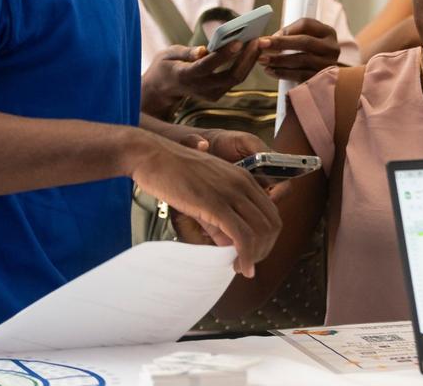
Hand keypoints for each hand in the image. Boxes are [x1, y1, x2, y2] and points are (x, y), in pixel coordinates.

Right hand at [130, 134, 281, 276]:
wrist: (152, 155)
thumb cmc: (172, 172)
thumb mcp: (204, 193)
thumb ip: (218, 218)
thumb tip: (229, 245)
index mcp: (243, 178)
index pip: (270, 212)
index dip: (267, 237)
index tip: (254, 252)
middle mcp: (243, 184)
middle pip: (271, 224)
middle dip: (264, 249)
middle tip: (248, 264)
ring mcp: (231, 193)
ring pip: (260, 231)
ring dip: (256, 255)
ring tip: (242, 268)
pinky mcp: (216, 204)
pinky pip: (242, 235)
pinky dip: (246, 255)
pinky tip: (240, 266)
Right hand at [140, 42, 260, 117]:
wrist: (163, 87)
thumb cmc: (166, 65)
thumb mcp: (168, 54)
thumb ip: (186, 53)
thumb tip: (203, 50)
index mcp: (185, 76)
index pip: (208, 66)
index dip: (224, 55)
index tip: (239, 41)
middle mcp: (201, 88)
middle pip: (231, 77)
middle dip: (247, 58)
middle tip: (257, 39)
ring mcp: (211, 94)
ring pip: (237, 79)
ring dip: (250, 60)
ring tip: (259, 41)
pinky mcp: (218, 94)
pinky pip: (235, 79)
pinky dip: (246, 64)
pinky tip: (252, 50)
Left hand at [256, 18, 339, 82]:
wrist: (327, 80)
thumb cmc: (311, 55)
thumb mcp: (307, 39)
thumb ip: (291, 35)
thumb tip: (271, 39)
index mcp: (328, 32)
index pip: (306, 24)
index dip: (286, 29)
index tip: (270, 36)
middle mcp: (331, 47)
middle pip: (304, 42)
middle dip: (280, 43)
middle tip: (262, 44)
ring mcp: (328, 64)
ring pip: (302, 60)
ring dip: (279, 60)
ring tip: (263, 60)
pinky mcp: (322, 79)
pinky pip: (300, 75)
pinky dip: (283, 73)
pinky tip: (271, 71)